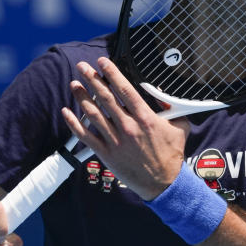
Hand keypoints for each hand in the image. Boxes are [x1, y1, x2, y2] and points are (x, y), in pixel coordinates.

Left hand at [62, 57, 189, 200]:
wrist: (163, 183)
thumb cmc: (171, 154)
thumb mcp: (180, 127)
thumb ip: (172, 109)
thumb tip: (164, 93)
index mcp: (145, 118)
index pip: (124, 90)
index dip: (111, 73)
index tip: (102, 62)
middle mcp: (127, 126)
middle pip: (105, 98)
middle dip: (91, 79)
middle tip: (82, 66)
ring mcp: (115, 140)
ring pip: (93, 114)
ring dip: (82, 97)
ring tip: (74, 84)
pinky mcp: (106, 154)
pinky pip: (86, 136)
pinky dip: (74, 123)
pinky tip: (66, 112)